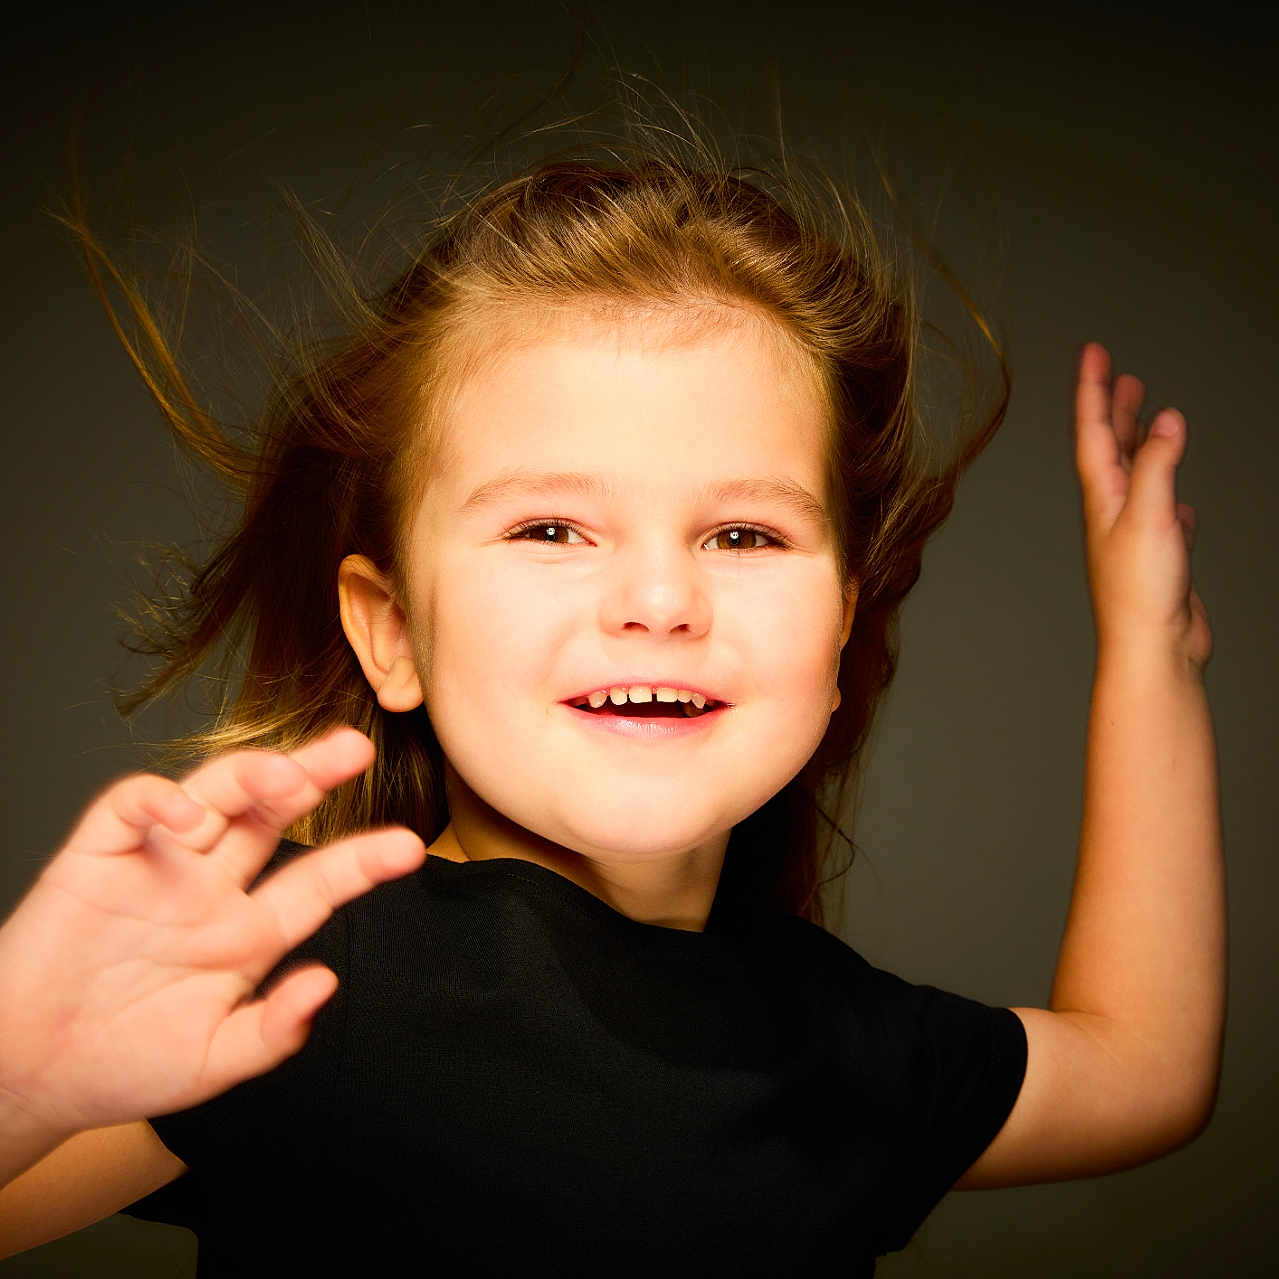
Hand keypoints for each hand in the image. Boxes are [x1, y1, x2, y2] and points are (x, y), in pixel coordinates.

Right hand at [0, 727, 424, 1138]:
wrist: (25, 1075)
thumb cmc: (121, 1064)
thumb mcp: (211, 1061)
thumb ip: (271, 1030)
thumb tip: (326, 982)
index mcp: (245, 932)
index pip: (315, 883)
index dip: (361, 862)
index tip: (408, 847)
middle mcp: (209, 887)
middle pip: (270, 816)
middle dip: (313, 778)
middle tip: (355, 750)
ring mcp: (158, 866)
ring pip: (213, 797)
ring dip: (250, 775)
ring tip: (288, 771)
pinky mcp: (99, 857)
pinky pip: (131, 809)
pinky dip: (157, 802)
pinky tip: (183, 815)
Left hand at [1073, 342, 1212, 671]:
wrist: (1152, 649)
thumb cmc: (1141, 592)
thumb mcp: (1148, 516)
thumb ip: (1156, 466)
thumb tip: (1166, 420)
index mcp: (1102, 498)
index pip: (1092, 432)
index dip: (1092, 389)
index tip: (1092, 352)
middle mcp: (1111, 513)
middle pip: (1109, 450)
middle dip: (1113, 410)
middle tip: (1120, 376)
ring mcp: (1133, 536)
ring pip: (1135, 478)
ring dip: (1140, 445)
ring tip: (1148, 419)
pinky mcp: (1156, 559)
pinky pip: (1160, 516)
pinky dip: (1167, 496)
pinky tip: (1177, 499)